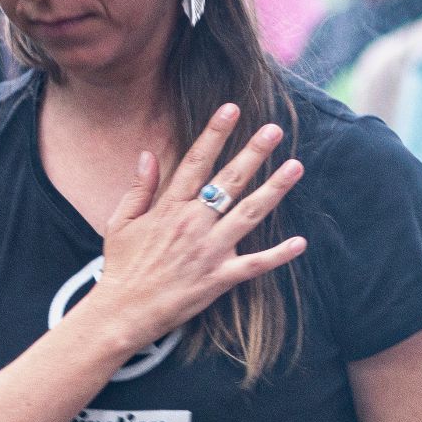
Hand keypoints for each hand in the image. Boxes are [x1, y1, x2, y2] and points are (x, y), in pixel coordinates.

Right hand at [85, 104, 305, 349]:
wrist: (123, 311)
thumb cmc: (122, 266)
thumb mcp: (120, 222)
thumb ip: (139, 188)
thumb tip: (148, 154)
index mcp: (169, 208)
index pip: (196, 162)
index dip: (215, 133)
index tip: (231, 110)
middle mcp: (193, 224)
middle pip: (230, 181)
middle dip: (254, 153)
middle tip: (274, 130)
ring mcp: (209, 251)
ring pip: (250, 214)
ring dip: (275, 189)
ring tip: (296, 166)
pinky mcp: (219, 278)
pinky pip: (255, 264)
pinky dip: (279, 255)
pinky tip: (300, 242)